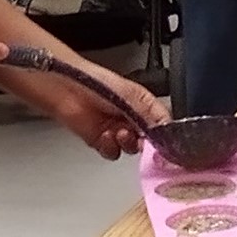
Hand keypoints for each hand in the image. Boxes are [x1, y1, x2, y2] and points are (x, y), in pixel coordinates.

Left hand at [43, 59, 168, 160]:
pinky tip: (105, 135)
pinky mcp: (101, 141)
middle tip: (142, 140)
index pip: (162, 125)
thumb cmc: (96, 83)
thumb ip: (153, 116)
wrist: (68, 90)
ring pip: (131, 148)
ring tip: (119, 133)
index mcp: (143, 105)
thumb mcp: (133, 96)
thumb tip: (167, 131)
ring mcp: (116, 130)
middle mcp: (131, 119)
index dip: (164, 136)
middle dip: (146, 143)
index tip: (165, 144)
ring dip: (127, 143)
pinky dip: (110, 147)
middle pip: (148, 141)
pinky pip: (113, 153)